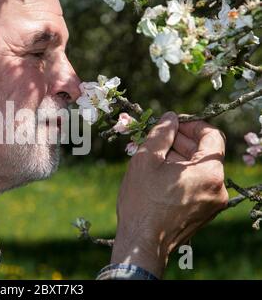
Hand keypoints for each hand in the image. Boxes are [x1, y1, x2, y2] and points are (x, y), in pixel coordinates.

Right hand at [111, 112, 228, 277]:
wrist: (142, 243)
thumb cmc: (142, 201)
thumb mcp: (146, 159)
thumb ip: (161, 133)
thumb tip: (170, 117)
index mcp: (209, 172)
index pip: (212, 136)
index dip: (192, 125)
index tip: (173, 125)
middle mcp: (218, 188)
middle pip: (206, 154)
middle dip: (183, 143)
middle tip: (160, 139)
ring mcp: (213, 204)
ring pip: (200, 171)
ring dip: (181, 160)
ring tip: (156, 158)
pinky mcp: (204, 214)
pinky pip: (198, 186)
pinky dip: (183, 177)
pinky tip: (161, 177)